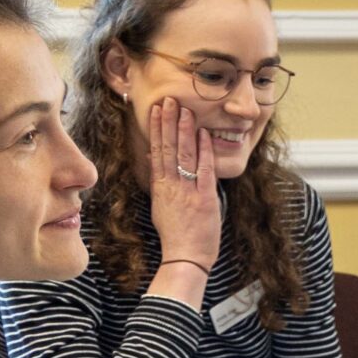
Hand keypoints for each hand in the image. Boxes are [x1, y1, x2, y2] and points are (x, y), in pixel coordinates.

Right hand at [146, 95, 221, 270]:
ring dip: (184, 130)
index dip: (157, 129)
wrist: (185, 257)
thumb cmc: (176, 235)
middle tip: (168, 100)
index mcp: (160, 186)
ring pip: (183, 155)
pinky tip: (203, 134)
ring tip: (183, 109)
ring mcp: (187, 191)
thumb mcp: (161, 205)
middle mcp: (171, 185)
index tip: (156, 110)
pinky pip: (203, 170)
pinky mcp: (204, 198)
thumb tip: (153, 160)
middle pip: (168, 148)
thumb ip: (160, 182)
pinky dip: (204, 151)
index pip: (157, 151)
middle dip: (168, 122)